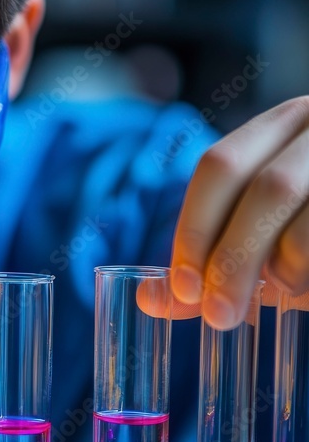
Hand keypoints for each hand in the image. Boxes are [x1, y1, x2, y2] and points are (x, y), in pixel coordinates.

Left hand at [171, 96, 308, 328]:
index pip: (220, 166)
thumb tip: (149, 301)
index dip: (195, 229)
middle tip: (219, 316)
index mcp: (279, 126)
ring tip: (284, 289)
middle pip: (267, 189)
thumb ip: (207, 268)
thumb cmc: (306, 235)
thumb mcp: (258, 243)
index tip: (184, 289)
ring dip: (289, 265)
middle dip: (235, 258)